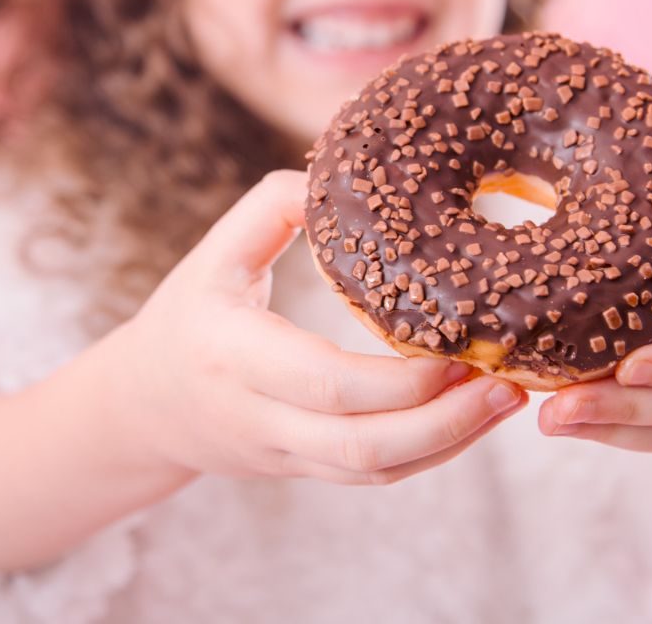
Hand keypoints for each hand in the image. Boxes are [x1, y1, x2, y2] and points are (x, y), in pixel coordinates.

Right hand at [113, 170, 527, 484]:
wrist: (142, 406)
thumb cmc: (187, 315)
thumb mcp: (215, 253)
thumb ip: (273, 207)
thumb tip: (341, 174)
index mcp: (233, 355)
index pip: (324, 382)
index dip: (398, 378)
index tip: (459, 347)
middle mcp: (258, 416)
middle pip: (361, 443)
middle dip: (445, 422)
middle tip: (508, 383)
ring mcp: (283, 453)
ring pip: (376, 470)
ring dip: (451, 443)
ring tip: (509, 400)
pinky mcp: (304, 471)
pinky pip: (374, 476)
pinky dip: (430, 454)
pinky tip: (472, 420)